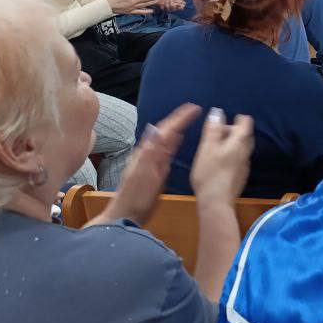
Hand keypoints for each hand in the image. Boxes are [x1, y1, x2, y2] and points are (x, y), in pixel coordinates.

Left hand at [92, 104, 200, 227]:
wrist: (127, 215)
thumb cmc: (136, 196)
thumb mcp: (144, 173)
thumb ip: (150, 151)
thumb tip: (157, 129)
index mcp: (148, 151)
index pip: (165, 128)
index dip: (179, 117)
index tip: (194, 107)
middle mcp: (150, 153)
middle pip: (166, 130)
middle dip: (179, 118)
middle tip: (195, 109)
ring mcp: (153, 161)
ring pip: (167, 138)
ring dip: (178, 127)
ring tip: (190, 118)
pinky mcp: (157, 170)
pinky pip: (168, 150)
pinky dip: (175, 141)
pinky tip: (180, 139)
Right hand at [189, 109, 252, 206]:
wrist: (216, 201)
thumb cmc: (210, 172)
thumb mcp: (207, 147)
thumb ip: (214, 129)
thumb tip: (218, 111)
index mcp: (240, 142)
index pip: (246, 122)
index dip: (237, 118)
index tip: (224, 122)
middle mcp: (246, 151)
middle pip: (245, 135)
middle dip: (232, 131)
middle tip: (215, 136)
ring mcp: (245, 165)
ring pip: (242, 148)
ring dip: (231, 144)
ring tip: (214, 149)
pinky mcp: (241, 176)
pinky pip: (238, 160)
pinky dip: (231, 156)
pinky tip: (219, 163)